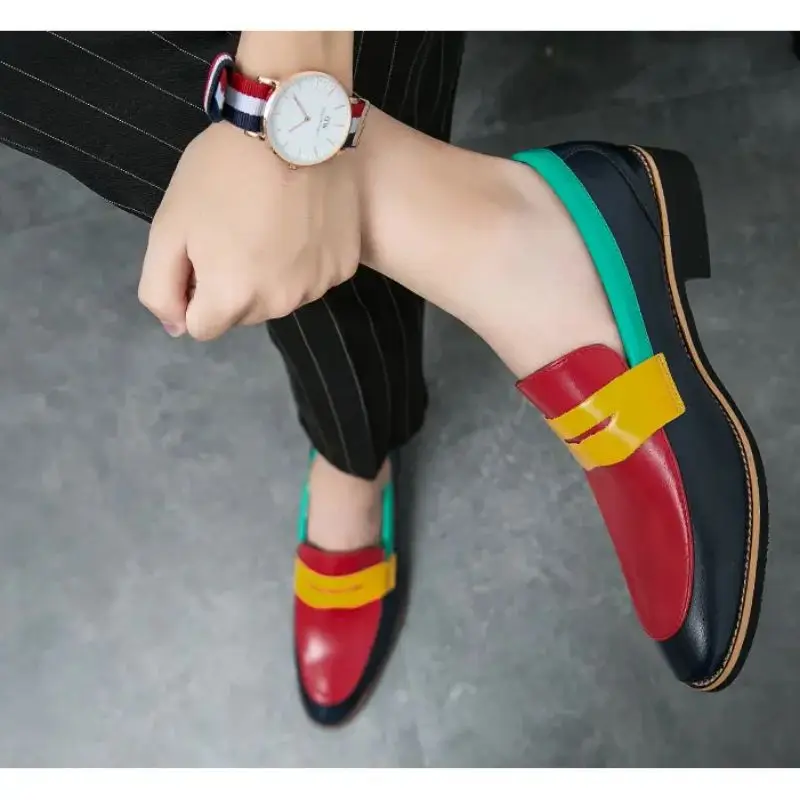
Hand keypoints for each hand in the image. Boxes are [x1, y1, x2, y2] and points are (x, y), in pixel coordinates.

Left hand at [137, 121, 360, 340]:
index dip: (193, 292)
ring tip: (269, 224)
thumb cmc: (222, 172)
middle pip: (243, 314)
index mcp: (232, 298)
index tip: (201, 252)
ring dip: (269, 275)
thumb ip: (160, 288)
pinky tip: (300, 223)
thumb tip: (176, 328)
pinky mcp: (343, 267)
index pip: (202, 327)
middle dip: (232, 286)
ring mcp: (316, 287)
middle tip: (235, 231)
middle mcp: (278, 304)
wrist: (294, 126)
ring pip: (279, 298)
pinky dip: (303, 260)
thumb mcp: (168, 225)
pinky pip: (312, 277)